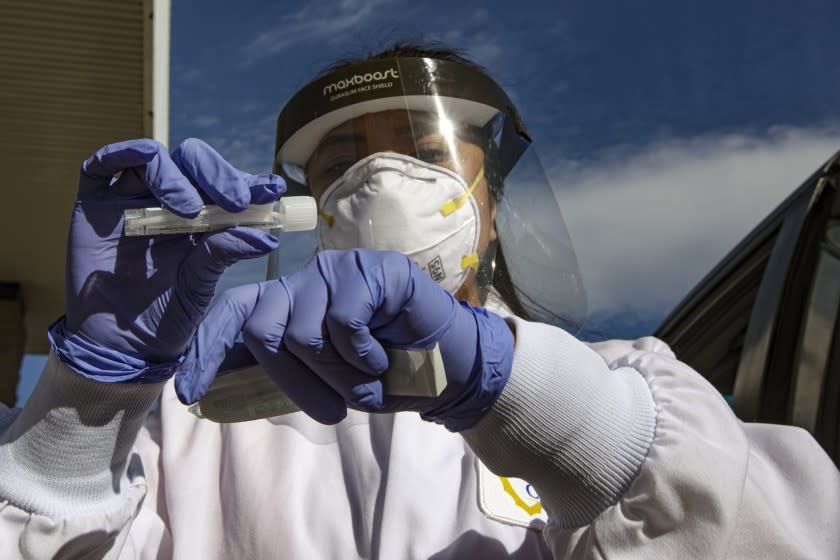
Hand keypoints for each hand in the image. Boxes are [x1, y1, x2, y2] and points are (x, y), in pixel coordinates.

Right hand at [49, 138, 284, 382]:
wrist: (121, 344)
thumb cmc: (166, 314)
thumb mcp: (201, 283)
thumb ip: (226, 252)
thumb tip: (268, 236)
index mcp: (202, 217)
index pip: (227, 186)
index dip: (250, 181)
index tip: (272, 188)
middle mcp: (168, 201)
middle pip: (193, 162)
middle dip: (218, 174)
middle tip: (236, 201)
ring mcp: (132, 200)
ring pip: (155, 160)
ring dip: (177, 176)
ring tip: (190, 210)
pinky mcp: (94, 204)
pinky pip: (103, 166)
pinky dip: (124, 152)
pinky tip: (145, 159)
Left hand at [175, 249, 513, 430]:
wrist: (445, 366)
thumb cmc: (384, 374)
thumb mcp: (326, 380)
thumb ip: (285, 373)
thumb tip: (219, 389)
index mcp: (290, 302)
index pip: (235, 312)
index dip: (208, 349)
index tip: (189, 394)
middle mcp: (306, 279)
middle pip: (265, 329)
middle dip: (299, 381)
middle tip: (335, 408)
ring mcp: (339, 270)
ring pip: (304, 333)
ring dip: (339, 376)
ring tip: (369, 380)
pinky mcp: (373, 269)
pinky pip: (344, 322)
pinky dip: (363, 356)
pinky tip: (382, 356)